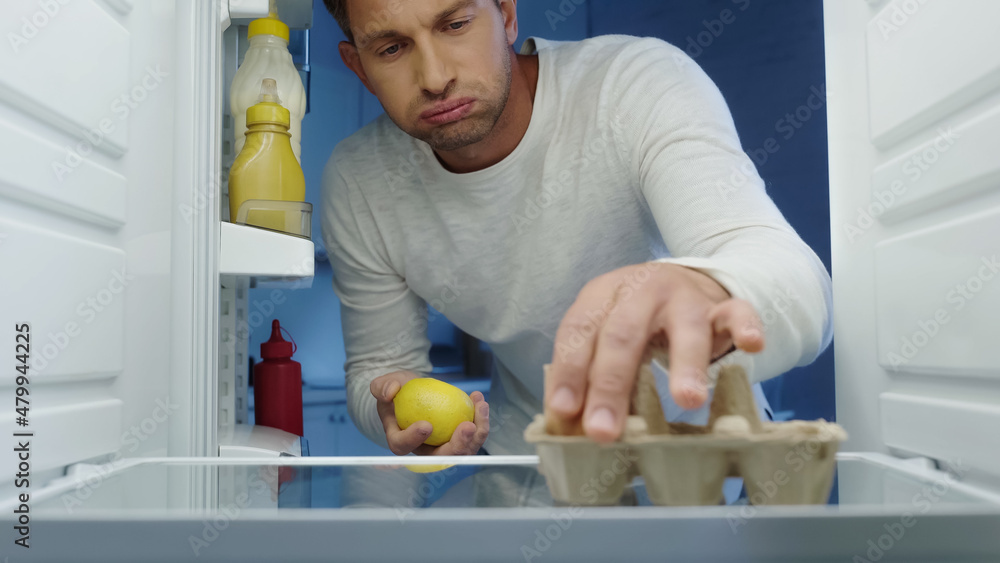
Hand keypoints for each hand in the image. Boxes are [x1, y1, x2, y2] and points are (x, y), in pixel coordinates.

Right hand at [370, 371, 489, 455]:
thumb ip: (382, 386)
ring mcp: (441, 447)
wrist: (413, 392)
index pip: (402, 446)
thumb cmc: (397, 391)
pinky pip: (472, 435)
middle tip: (468, 426)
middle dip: (458, 446)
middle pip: (440, 458)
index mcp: (398, 439)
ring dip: (477, 432)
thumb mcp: (384, 384)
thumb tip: (390, 392)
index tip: (426, 425)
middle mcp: (421, 449)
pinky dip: (480, 420)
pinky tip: (479, 400)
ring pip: (462, 450)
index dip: (413, 439)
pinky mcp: (457, 438)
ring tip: (481, 406)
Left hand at [546, 262, 764, 441]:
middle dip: (611, 385)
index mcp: (603, 295)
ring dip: (686, 364)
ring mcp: (685, 296)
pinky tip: (752, 346)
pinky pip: (738, 313)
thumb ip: (589, 372)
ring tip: (686, 400)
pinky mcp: (723, 305)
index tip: (564, 412)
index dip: (570, 371)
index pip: (580, 331)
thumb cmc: (634, 320)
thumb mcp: (604, 335)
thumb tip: (568, 425)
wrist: (685, 280)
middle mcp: (641, 290)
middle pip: (623, 335)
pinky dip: (746, 327)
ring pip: (685, 328)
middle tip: (604, 429)